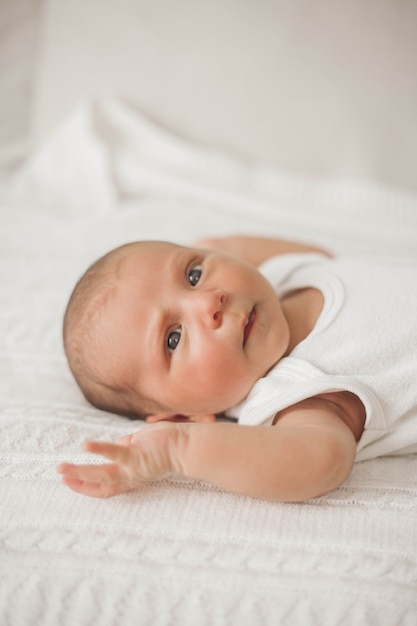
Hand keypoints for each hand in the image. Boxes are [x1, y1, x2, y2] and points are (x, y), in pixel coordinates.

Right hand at [57, 422, 180, 497]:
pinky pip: (114, 453)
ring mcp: (132, 468)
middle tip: (60, 476)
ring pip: (101, 475)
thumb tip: (119, 443)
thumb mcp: (143, 447)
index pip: (105, 487)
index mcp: (131, 476)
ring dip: (80, 473)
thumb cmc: (168, 444)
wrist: (188, 447)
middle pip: (99, 485)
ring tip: (62, 469)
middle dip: (78, 483)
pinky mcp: (136, 456)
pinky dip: (99, 450)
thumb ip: (129, 446)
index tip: (70, 481)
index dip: (87, 487)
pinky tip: (84, 446)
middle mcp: (130, 477)